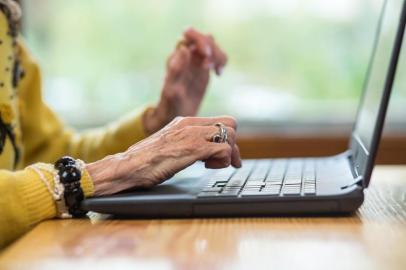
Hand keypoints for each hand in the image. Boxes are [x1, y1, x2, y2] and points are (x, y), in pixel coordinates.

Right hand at [86, 116, 240, 195]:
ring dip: (228, 154)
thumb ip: (185, 142)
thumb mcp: (169, 145)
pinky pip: (224, 149)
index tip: (224, 155)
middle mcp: (190, 124)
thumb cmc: (144, 161)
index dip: (226, 138)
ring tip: (212, 165)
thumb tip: (201, 152)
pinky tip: (207, 168)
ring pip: (230, 135)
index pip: (219, 121)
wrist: (128, 166)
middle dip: (233, 144)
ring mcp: (192, 135)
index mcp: (184, 121)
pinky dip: (223, 161)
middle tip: (226, 161)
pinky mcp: (193, 148)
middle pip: (230, 123)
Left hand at [143, 28, 227, 134]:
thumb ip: (176, 69)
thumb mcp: (172, 90)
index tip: (206, 56)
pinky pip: (217, 56)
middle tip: (211, 67)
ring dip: (219, 55)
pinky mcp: (204, 69)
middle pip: (204, 38)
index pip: (189, 35)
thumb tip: (185, 48)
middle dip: (212, 48)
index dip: (200, 41)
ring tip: (217, 72)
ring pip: (212, 45)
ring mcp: (196, 61)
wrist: (176, 117)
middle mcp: (186, 56)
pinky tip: (219, 74)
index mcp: (177, 57)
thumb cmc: (170, 106)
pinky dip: (222, 61)